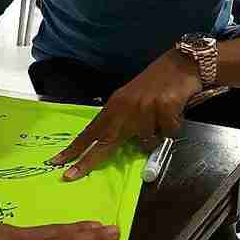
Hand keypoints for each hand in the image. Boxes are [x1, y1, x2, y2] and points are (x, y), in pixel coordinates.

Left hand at [49, 50, 202, 179]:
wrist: (181, 63)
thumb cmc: (158, 82)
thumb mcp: (133, 99)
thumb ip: (124, 120)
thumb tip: (118, 144)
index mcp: (115, 105)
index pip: (92, 130)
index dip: (76, 147)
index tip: (57, 161)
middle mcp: (126, 107)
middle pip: (104, 141)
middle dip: (87, 161)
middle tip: (70, 176)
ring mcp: (144, 108)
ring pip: (147, 142)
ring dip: (157, 135)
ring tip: (163, 118)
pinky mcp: (164, 107)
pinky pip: (169, 132)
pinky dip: (174, 126)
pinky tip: (175, 111)